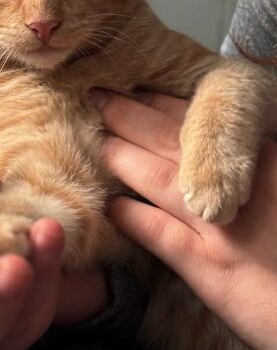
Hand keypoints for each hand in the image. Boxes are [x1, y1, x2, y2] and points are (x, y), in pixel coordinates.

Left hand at [94, 91, 276, 349]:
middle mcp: (236, 184)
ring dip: (122, 155)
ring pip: (156, 177)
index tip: (138, 91)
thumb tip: (214, 154)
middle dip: (130, 115)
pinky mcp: (209, 266)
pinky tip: (111, 206)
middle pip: (171, 139)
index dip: (162, 104)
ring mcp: (219, 223)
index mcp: (260, 158)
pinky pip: (157, 232)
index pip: (200, 120)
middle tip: (97, 97)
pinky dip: (131, 216)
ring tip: (97, 140)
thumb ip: (250, 167)